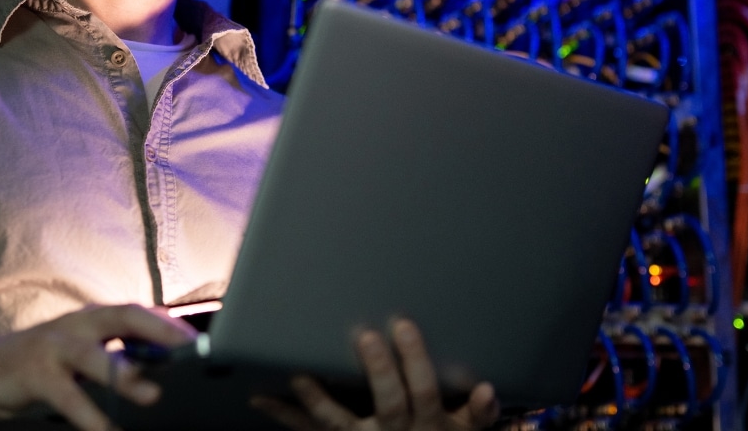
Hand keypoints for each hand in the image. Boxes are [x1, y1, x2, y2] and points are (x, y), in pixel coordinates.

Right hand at [0, 303, 195, 430]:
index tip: (201, 342)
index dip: (171, 324)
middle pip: (124, 318)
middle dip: (159, 332)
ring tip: (152, 395)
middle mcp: (77, 325)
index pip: (140, 312)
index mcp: (93, 317)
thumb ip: (117, 352)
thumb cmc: (40, 362)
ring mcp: (54, 347)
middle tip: (190, 352)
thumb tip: (164, 365)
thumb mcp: (81, 352)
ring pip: (94, 356)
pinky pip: (68, 398)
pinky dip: (91, 418)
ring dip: (124, 375)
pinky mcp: (35, 375)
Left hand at [252, 319, 500, 430]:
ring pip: (338, 422)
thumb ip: (479, 414)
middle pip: (389, 402)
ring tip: (300, 374)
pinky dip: (284, 415)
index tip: (404, 325)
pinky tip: (260, 396)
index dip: (415, 362)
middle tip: (364, 337)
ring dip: (318, 398)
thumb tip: (487, 391)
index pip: (424, 391)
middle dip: (378, 371)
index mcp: (427, 423)